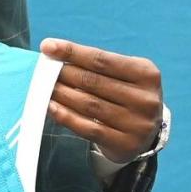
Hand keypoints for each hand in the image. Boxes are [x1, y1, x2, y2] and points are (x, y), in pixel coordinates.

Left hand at [40, 38, 163, 162]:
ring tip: (45, 87)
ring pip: (90, 105)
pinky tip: (51, 108)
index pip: (102, 60)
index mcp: (147, 74)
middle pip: (94, 82)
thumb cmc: (127, 95)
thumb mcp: (123, 75)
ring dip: (62, 94)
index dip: (72, 52)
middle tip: (44, 71)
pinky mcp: (125, 144)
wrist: (145, 133)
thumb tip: (55, 54)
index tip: (47, 46)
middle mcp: (146, 99)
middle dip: (64, 74)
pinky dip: (66, 117)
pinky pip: (89, 128)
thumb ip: (96, 66)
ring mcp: (137, 124)